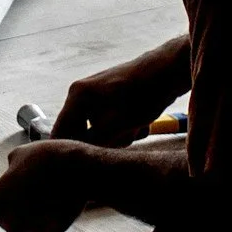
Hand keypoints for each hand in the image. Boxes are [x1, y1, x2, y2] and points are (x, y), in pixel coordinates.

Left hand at [0, 139, 102, 231]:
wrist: (82, 170)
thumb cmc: (47, 159)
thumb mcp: (20, 154)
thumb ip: (9, 169)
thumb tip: (12, 172)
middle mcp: (13, 222)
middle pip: (5, 222)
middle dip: (12, 208)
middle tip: (27, 186)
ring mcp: (35, 229)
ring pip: (27, 224)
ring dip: (32, 211)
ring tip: (47, 187)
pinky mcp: (55, 230)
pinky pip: (47, 223)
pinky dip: (51, 213)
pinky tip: (60, 195)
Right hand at [52, 38, 189, 147]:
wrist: (171, 69)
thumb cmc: (144, 94)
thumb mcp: (118, 124)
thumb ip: (93, 142)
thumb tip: (77, 155)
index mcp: (77, 96)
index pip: (60, 133)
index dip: (74, 151)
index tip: (92, 162)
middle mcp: (82, 93)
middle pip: (81, 133)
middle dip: (103, 142)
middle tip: (125, 138)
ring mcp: (97, 95)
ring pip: (99, 130)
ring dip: (118, 136)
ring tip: (136, 127)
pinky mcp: (111, 97)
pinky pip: (110, 122)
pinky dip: (125, 127)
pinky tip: (141, 121)